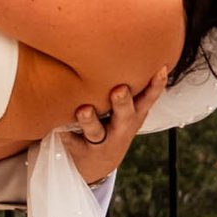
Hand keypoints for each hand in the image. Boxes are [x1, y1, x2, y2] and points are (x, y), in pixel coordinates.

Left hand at [65, 67, 165, 185]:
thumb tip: (138, 50)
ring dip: (89, 120)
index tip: (160, 69)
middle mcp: (120, 129)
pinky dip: (63, 132)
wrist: (98, 166)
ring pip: (95, 131)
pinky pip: (70, 139)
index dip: (156, 86)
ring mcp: (101, 142)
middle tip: (119, 89)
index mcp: (134, 116)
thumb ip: (132, 90)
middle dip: (123, 103)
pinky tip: (55, 125)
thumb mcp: (127, 112)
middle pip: (125, 116)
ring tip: (83, 109)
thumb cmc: (114, 125)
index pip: (148, 99)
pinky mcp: (80, 150)